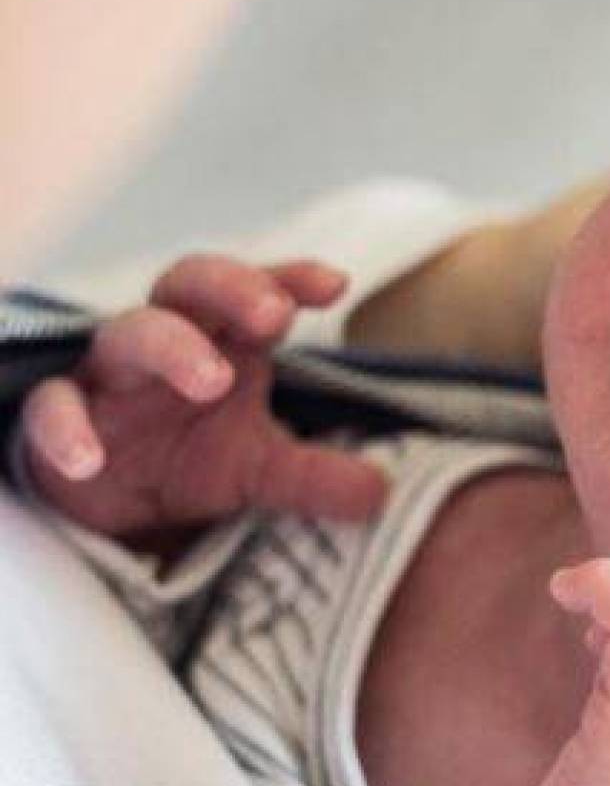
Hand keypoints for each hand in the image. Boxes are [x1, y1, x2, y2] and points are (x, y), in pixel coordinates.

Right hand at [19, 254, 388, 546]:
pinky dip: (67, 426)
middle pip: (190, 285)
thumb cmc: (191, 458)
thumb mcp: (261, 471)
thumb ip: (317, 478)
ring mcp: (111, 375)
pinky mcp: (62, 413)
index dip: (290, 278)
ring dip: (171, 346)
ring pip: (129, 333)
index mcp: (223, 340)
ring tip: (214, 381)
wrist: (113, 506)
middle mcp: (167, 342)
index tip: (335, 285)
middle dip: (233, 289)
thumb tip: (381, 495)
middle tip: (275, 316)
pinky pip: (52, 405)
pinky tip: (90, 458)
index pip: (258, 292)